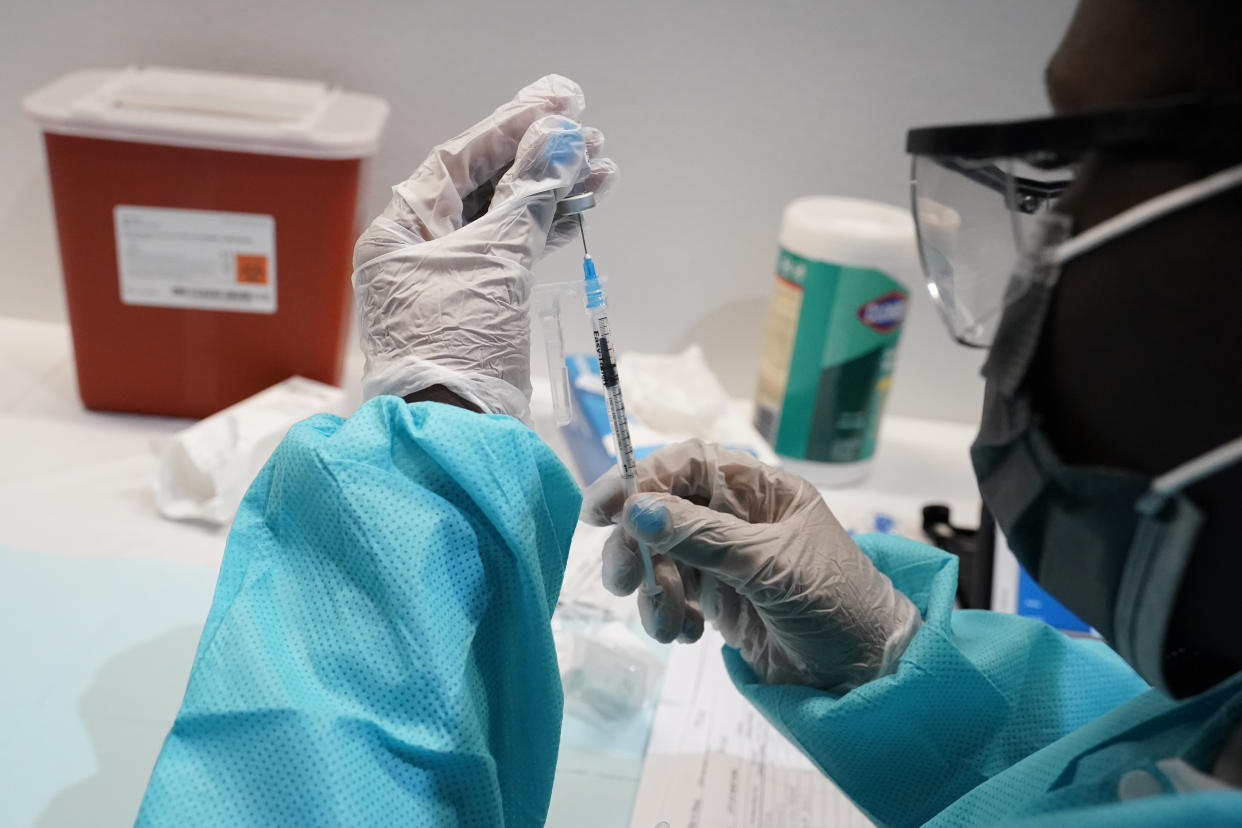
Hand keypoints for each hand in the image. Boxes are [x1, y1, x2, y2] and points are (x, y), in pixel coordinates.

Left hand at [352, 74, 617, 421]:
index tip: (557, 103)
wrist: (458, 432)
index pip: (457, 160)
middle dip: (539, 161)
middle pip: (484, 186)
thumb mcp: (495, 261)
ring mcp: (450, 278)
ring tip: (602, 172)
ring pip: (505, 219)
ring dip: (552, 194)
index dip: (510, 127)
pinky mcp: (478, 304)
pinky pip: (513, 251)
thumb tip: (561, 139)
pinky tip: (582, 209)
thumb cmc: (458, 344)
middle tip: (591, 139)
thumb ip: (529, 196)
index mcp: (401, 230)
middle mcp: (419, 248)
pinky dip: (546, 230)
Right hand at [581, 441, 922, 691]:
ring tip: (672, 626)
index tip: (603, 510)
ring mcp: (725, 559)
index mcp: (759, 489)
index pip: (687, 465)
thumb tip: (637, 509)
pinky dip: (669, 615)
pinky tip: (690, 635)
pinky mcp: (718, 600)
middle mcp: (737, 517)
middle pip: (662, 511)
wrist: (864, 675)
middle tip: (624, 581)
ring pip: (660, 557)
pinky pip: (672, 595)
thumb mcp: (770, 566)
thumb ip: (703, 537)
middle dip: (637, 545)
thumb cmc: (835, 603)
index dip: (640, 480)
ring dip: (654, 590)